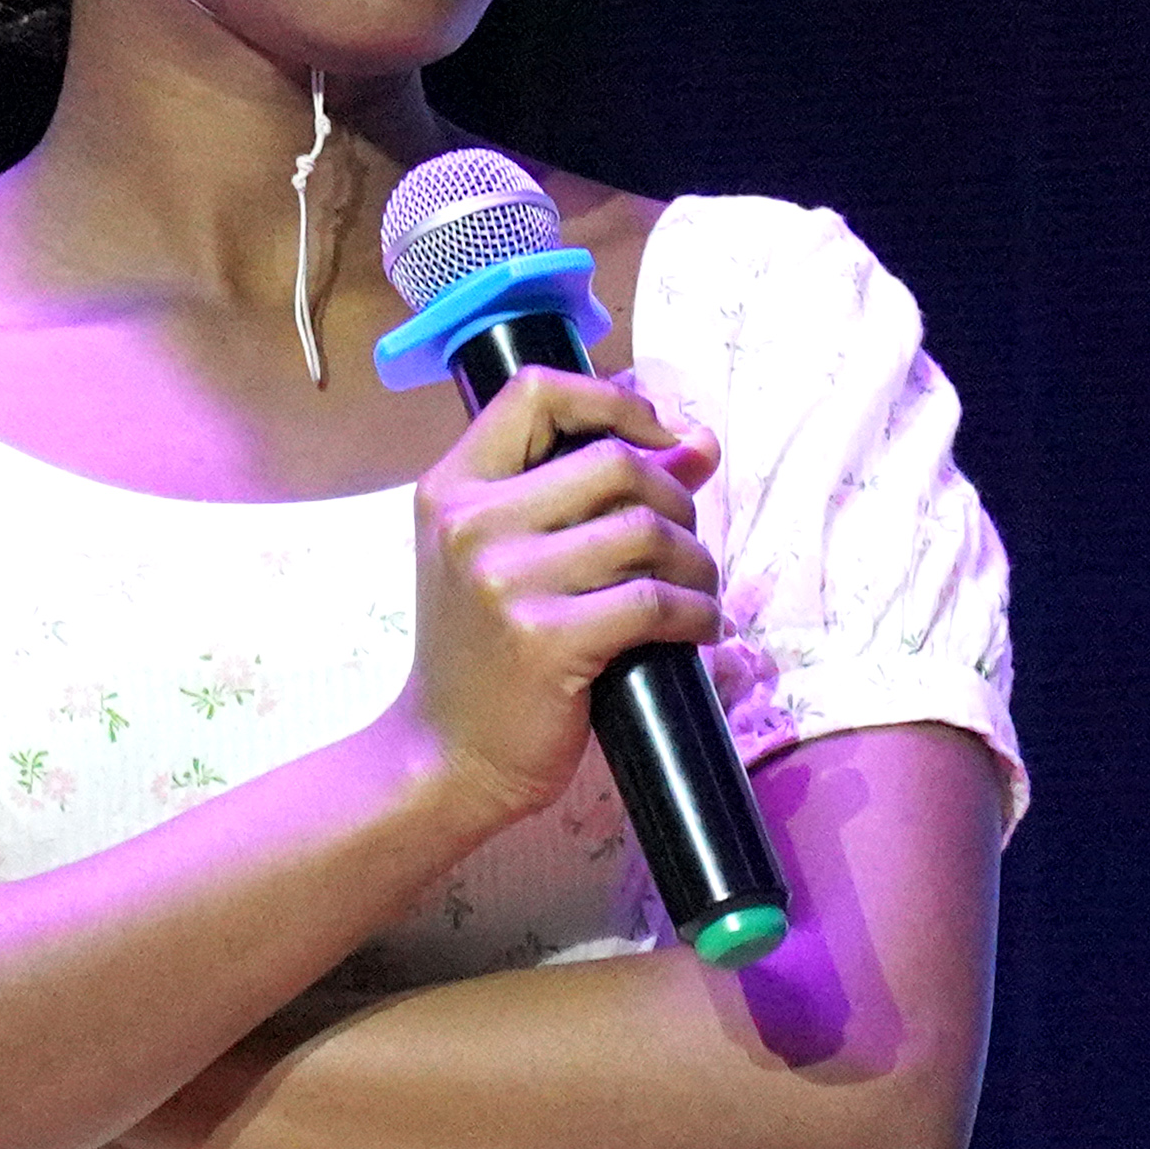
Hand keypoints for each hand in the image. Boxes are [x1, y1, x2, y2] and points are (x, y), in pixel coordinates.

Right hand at [405, 369, 720, 832]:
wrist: (448, 756)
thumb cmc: (486, 651)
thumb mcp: (511, 555)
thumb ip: (593, 491)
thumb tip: (702, 441)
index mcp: (452, 488)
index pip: (538, 392)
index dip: (615, 401)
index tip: (660, 435)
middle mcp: (471, 524)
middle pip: (614, 462)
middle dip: (674, 496)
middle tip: (683, 541)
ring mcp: (504, 582)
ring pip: (645, 530)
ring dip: (696, 560)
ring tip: (696, 588)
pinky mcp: (547, 640)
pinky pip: (655, 600)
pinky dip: (697, 612)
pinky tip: (696, 627)